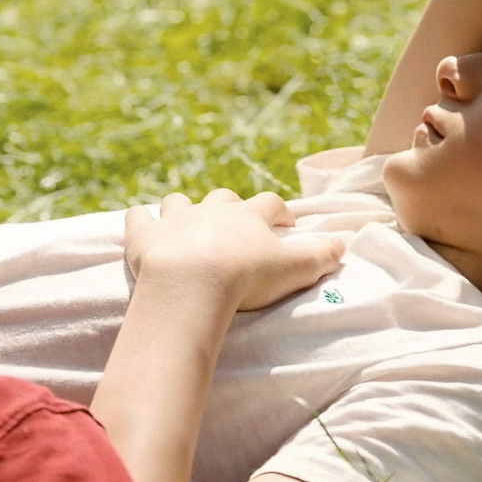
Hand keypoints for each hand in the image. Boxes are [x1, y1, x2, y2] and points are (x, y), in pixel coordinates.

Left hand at [124, 189, 343, 310]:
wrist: (192, 283)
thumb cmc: (246, 277)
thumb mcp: (295, 269)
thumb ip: (322, 256)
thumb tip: (344, 243)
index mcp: (248, 216)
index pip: (270, 204)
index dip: (280, 213)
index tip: (285, 224)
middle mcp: (212, 210)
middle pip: (224, 197)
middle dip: (231, 208)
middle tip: (237, 228)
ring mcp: (175, 220)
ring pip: (179, 201)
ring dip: (183, 210)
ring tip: (188, 225)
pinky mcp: (144, 236)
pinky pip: (137, 218)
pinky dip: (139, 221)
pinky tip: (140, 226)